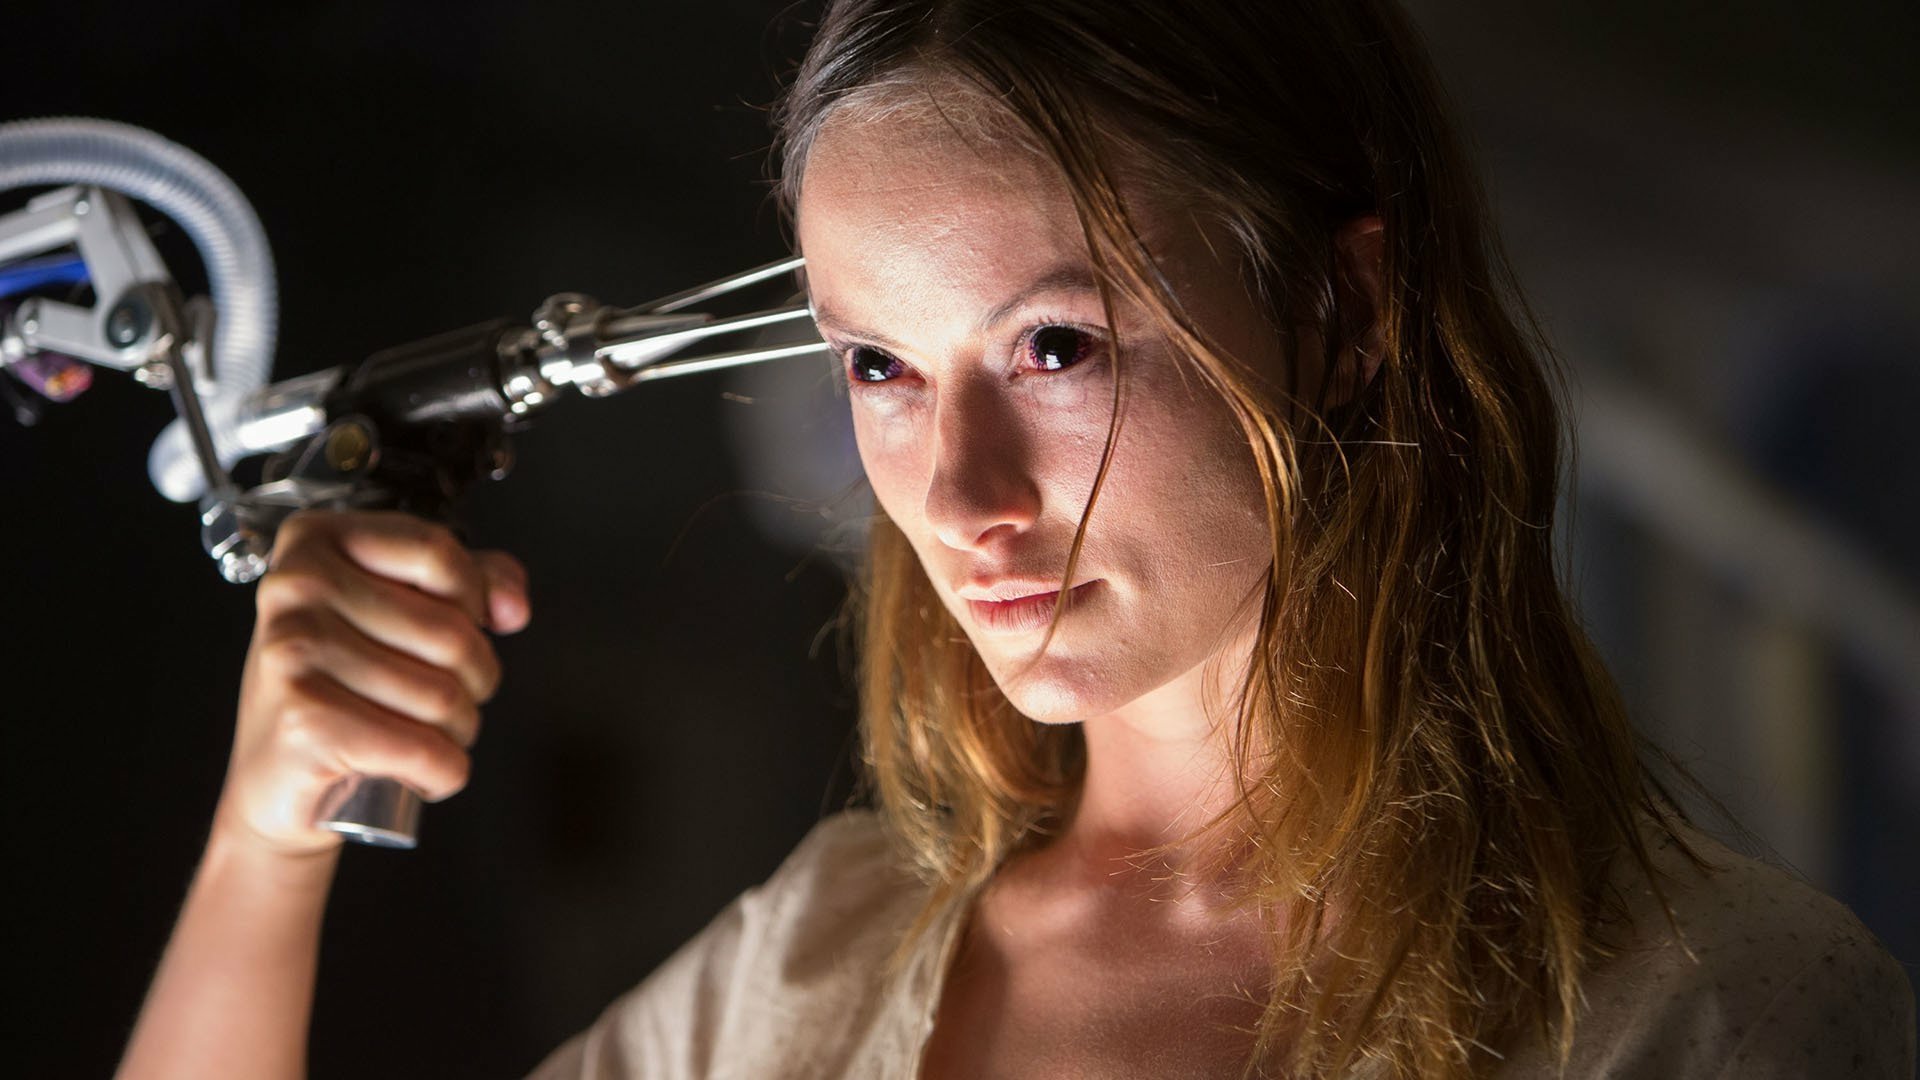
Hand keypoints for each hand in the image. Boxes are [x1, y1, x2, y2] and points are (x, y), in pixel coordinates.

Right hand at [214, 510, 530, 856]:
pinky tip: (419, 771)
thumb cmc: (332, 688)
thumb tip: (512, 606)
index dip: (474, 598)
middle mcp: (296, 589)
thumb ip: (469, 581)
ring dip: (459, 731)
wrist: (271, 779)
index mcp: (315, 542)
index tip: (469, 624)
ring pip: (445, 697)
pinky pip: (426, 749)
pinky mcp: (305, 722)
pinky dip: (443, 772)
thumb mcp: (396, 610)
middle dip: (475, 680)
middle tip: (448, 699)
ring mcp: (294, 654)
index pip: (436, 552)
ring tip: (426, 734)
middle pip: (451, 632)